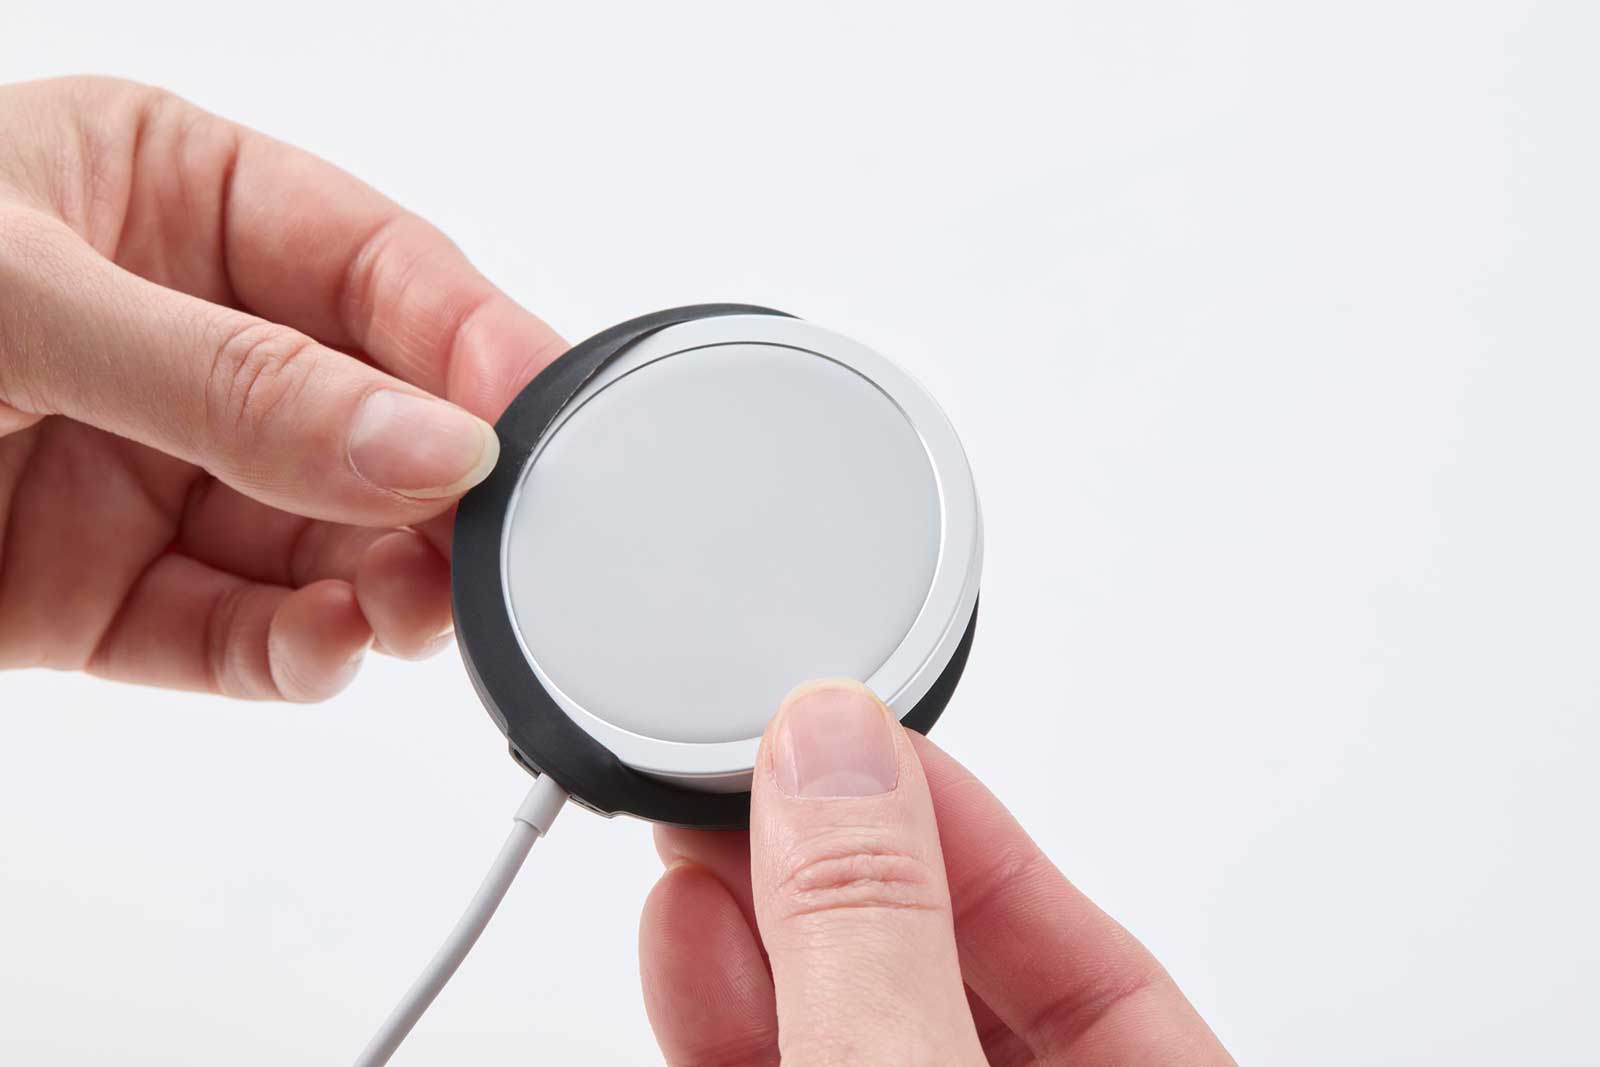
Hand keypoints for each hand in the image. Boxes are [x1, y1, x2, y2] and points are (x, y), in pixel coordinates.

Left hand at [0, 77, 563, 697]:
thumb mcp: (16, 297)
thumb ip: (233, 378)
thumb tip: (427, 443)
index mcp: (174, 200)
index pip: (378, 268)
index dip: (471, 340)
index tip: (537, 414)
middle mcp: (184, 337)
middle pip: (374, 416)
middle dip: (436, 485)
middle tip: (480, 542)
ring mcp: (154, 468)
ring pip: (325, 536)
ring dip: (381, 582)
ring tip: (402, 611)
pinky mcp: (107, 591)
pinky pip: (237, 629)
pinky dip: (292, 652)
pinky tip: (321, 649)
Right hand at [639, 681, 1234, 1064]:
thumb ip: (879, 940)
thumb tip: (838, 760)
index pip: (1099, 959)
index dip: (972, 831)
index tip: (857, 743)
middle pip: (957, 976)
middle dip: (844, 864)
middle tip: (760, 766)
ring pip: (850, 1017)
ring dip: (768, 921)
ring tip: (705, 828)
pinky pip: (777, 1063)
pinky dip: (722, 1005)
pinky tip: (687, 931)